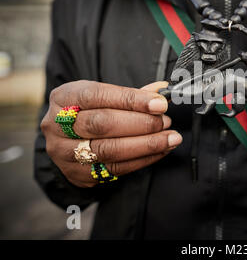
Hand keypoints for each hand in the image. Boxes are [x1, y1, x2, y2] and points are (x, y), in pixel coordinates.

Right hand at [40, 80, 181, 187]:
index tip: (160, 103)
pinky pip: (115, 168)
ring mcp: (64, 152)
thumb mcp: (104, 95)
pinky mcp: (77, 173)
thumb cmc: (92, 111)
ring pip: (109, 150)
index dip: (131, 100)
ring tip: (170, 138)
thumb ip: (131, 94)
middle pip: (102, 124)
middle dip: (140, 123)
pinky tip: (161, 151)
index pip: (98, 95)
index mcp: (64, 97)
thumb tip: (161, 91)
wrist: (68, 139)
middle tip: (166, 122)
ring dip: (146, 145)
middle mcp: (57, 125)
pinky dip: (143, 159)